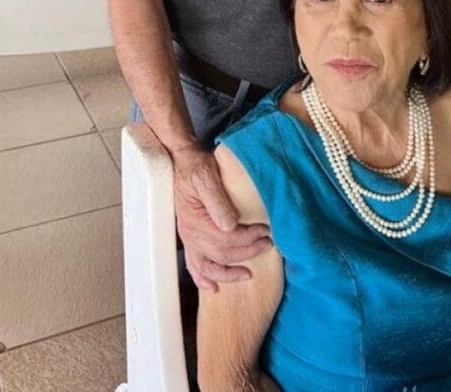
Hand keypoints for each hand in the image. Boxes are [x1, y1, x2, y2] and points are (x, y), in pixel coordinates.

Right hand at [172, 145, 271, 290]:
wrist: (183, 162)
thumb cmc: (196, 167)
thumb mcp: (207, 177)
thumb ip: (218, 201)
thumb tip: (230, 225)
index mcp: (196, 220)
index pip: (226, 238)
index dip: (247, 238)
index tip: (265, 231)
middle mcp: (191, 234)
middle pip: (221, 254)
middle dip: (246, 253)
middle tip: (267, 244)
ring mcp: (189, 239)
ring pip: (208, 266)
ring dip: (228, 274)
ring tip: (247, 275)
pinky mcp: (190, 239)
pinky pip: (194, 265)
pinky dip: (203, 278)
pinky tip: (213, 287)